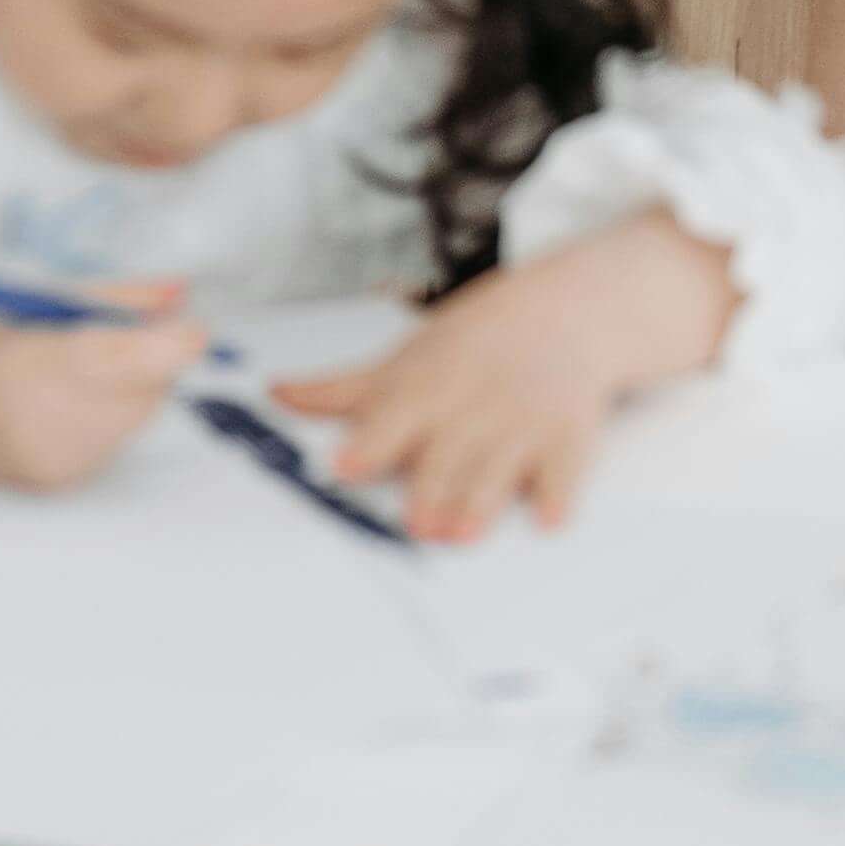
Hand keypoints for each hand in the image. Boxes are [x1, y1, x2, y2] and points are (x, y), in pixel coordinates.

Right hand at [0, 306, 209, 493]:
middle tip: (127, 333)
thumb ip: (117, 299)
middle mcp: (42, 424)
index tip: (194, 326)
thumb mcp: (41, 298)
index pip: (134, 360)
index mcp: (33, 364)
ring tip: (78, 368)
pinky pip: (109, 445)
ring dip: (127, 391)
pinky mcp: (52, 482)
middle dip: (150, 362)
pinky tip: (64, 400)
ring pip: (132, 421)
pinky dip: (103, 418)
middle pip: (143, 393)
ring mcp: (47, 460)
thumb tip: (179, 294)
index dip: (176, 342)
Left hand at [276, 218, 734, 541]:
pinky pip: (565, 468)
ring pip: (498, 466)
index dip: (369, 442)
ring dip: (480, 500)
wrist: (562, 311)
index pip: (392, 415)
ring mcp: (522, 420)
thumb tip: (276, 395)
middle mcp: (472, 403)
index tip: (344, 467)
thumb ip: (342, 390)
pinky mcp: (568, 436)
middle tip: (412, 526)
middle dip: (429, 487)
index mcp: (428, 384)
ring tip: (461, 534)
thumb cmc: (471, 345)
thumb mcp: (405, 360)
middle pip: (446, 451)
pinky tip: (550, 518)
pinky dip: (558, 493)